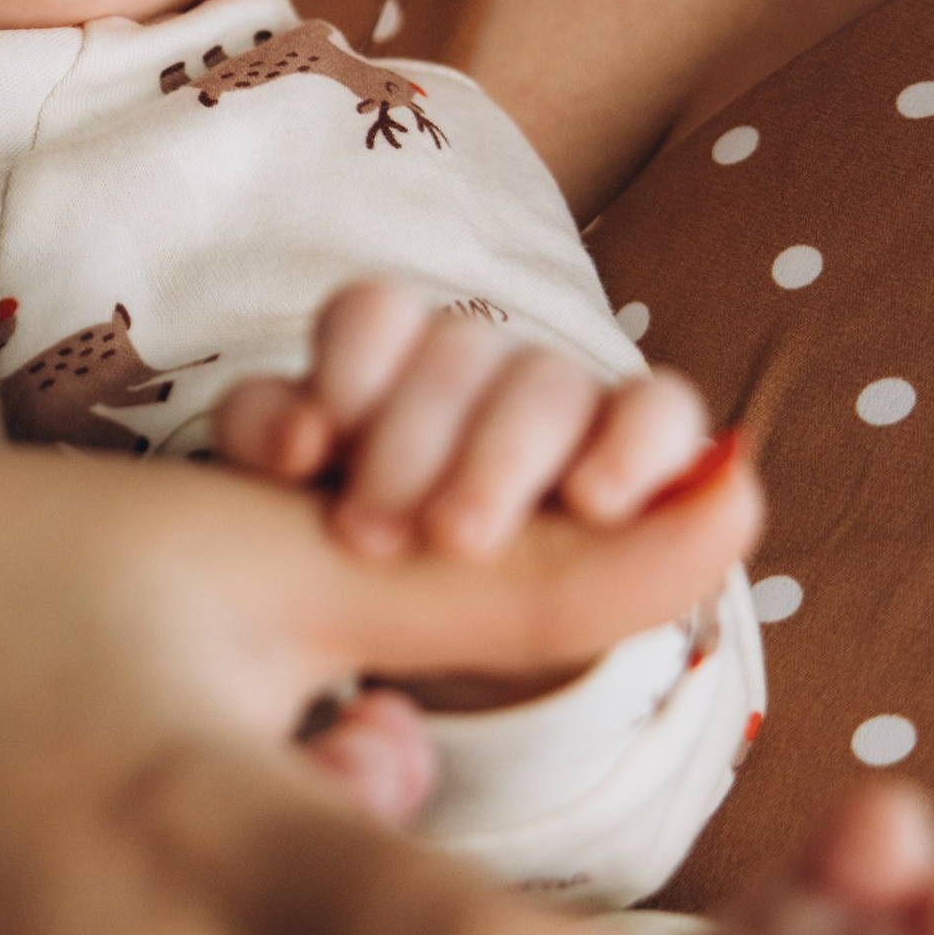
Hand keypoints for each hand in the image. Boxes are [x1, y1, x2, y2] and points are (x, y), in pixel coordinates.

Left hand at [216, 279, 716, 559]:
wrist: (454, 622)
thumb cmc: (366, 540)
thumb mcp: (289, 498)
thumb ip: (268, 440)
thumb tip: (300, 440)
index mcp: (390, 357)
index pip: (374, 312)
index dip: (347, 368)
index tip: (310, 457)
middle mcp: (483, 361)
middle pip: (460, 350)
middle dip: (413, 442)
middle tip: (374, 538)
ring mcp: (568, 395)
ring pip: (550, 382)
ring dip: (503, 458)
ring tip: (461, 545)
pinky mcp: (650, 445)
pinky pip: (665, 409)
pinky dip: (637, 444)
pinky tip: (596, 503)